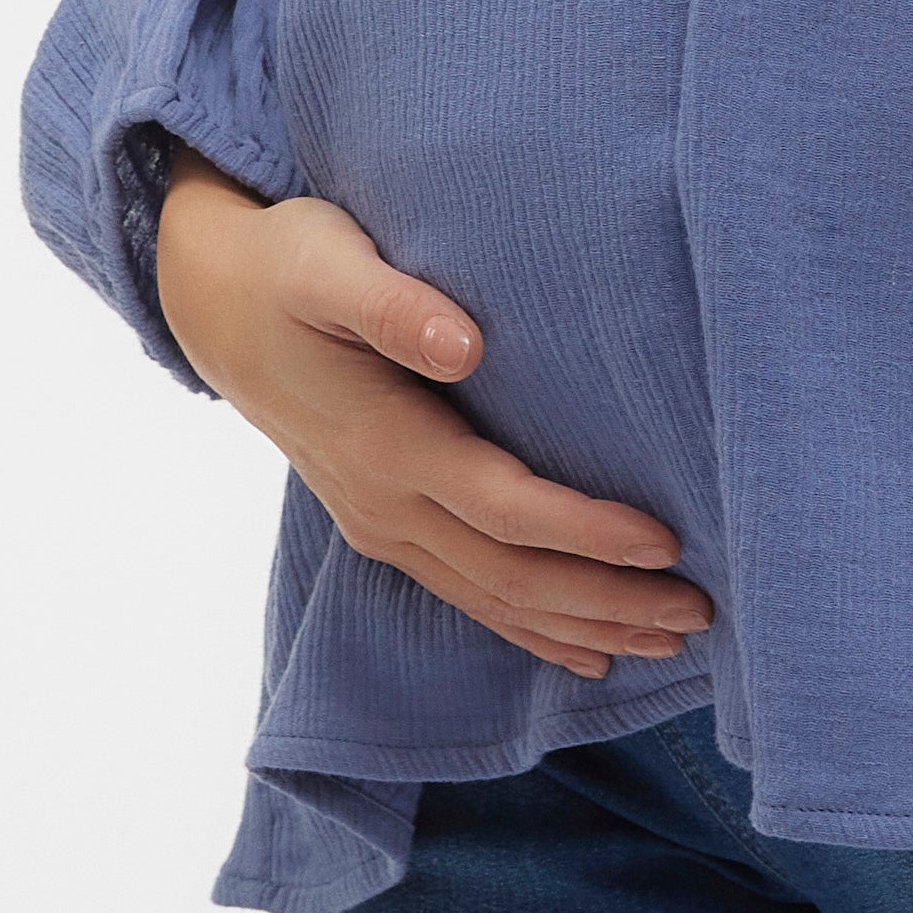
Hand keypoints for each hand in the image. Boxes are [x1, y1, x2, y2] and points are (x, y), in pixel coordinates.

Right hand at [152, 167, 713, 682]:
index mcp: (384, 443)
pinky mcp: (383, 522)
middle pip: (512, 576)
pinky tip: (584, 649)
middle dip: (608, 601)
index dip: (587, 533)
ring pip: (493, 598)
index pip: (505, 509)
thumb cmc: (286, 265)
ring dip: (582, 625)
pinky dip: (530, 627)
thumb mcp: (328, 262)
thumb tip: (466, 346)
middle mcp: (384, 502)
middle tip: (700, 612)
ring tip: (670, 641)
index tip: (667, 542)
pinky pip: (466, 592)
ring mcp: (380, 522)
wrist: (212, 302)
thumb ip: (394, 305)